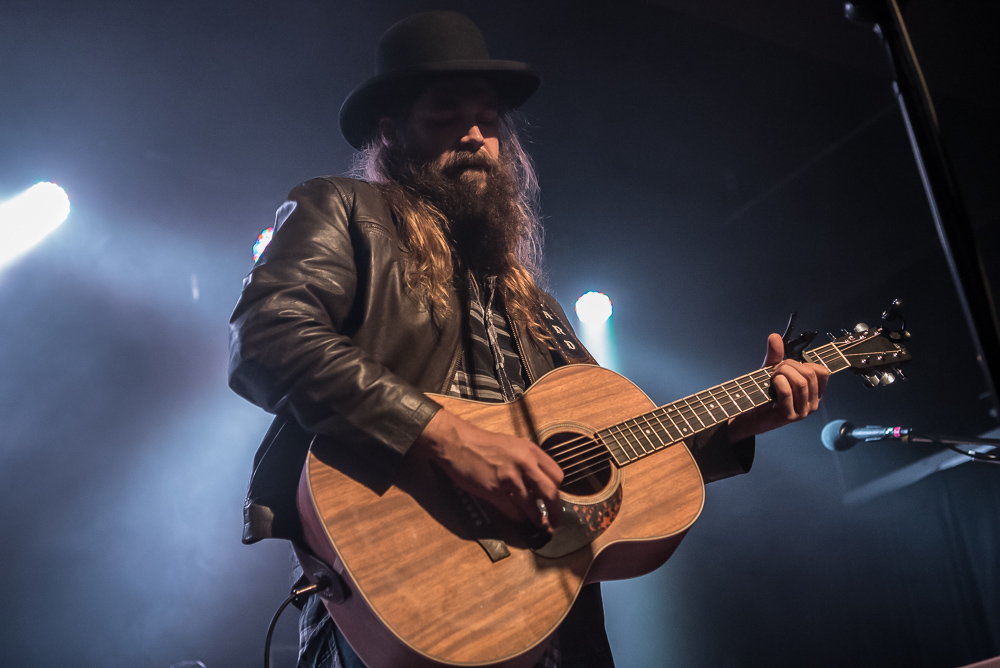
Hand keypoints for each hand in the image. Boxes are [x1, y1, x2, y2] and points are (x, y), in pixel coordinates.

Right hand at [412, 408, 563, 530]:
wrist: (458, 443)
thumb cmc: (485, 445)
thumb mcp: (514, 445)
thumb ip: (529, 462)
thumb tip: (539, 484)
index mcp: (531, 451)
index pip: (557, 476)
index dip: (557, 491)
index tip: (554, 500)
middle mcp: (524, 463)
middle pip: (551, 493)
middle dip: (555, 511)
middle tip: (555, 522)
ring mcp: (509, 477)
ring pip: (532, 506)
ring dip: (536, 518)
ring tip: (538, 524)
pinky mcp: (494, 490)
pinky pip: (512, 510)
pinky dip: (517, 517)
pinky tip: (518, 517)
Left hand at [728, 333, 830, 441]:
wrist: (749, 416)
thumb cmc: (764, 394)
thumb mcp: (773, 372)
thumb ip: (776, 355)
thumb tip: (774, 336)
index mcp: (814, 393)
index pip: (823, 372)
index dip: (803, 363)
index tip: (787, 367)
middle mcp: (812, 403)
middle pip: (809, 374)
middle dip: (789, 366)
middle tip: (775, 371)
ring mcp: (802, 412)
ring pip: (800, 382)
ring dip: (782, 373)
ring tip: (772, 377)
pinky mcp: (788, 416)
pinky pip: (787, 391)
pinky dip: (778, 381)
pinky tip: (772, 382)